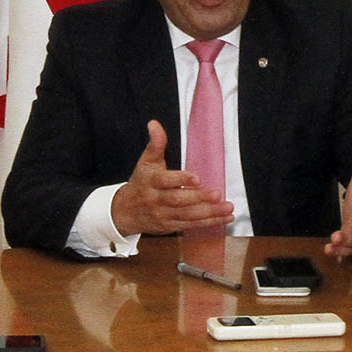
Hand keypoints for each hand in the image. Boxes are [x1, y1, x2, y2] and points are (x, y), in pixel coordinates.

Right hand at [110, 121, 235, 236]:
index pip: (165, 181)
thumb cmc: (141, 183)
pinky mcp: (170, 226)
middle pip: (178, 200)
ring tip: (226, 207)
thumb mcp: (145, 162)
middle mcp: (157, 199)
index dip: (180, 179)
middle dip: (199, 198)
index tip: (196, 178)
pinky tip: (223, 217)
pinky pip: (191, 225)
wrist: (124, 212)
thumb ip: (155, 144)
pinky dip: (209, 222)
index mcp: (151, 182)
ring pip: (187, 215)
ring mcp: (164, 215)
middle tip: (217, 194)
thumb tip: (154, 124)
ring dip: (209, 213)